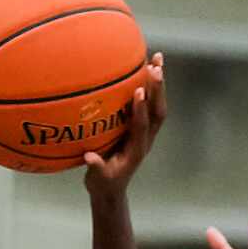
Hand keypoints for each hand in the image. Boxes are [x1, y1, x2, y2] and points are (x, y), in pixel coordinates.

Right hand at [83, 54, 166, 196]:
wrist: (111, 190)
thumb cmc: (103, 183)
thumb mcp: (98, 179)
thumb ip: (96, 167)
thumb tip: (89, 157)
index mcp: (136, 151)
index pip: (141, 127)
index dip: (141, 110)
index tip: (139, 91)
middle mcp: (145, 139)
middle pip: (157, 113)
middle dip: (157, 90)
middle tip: (155, 67)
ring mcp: (146, 133)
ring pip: (157, 106)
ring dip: (158, 83)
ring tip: (156, 58)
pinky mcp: (141, 128)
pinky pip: (150, 105)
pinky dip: (150, 86)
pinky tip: (144, 66)